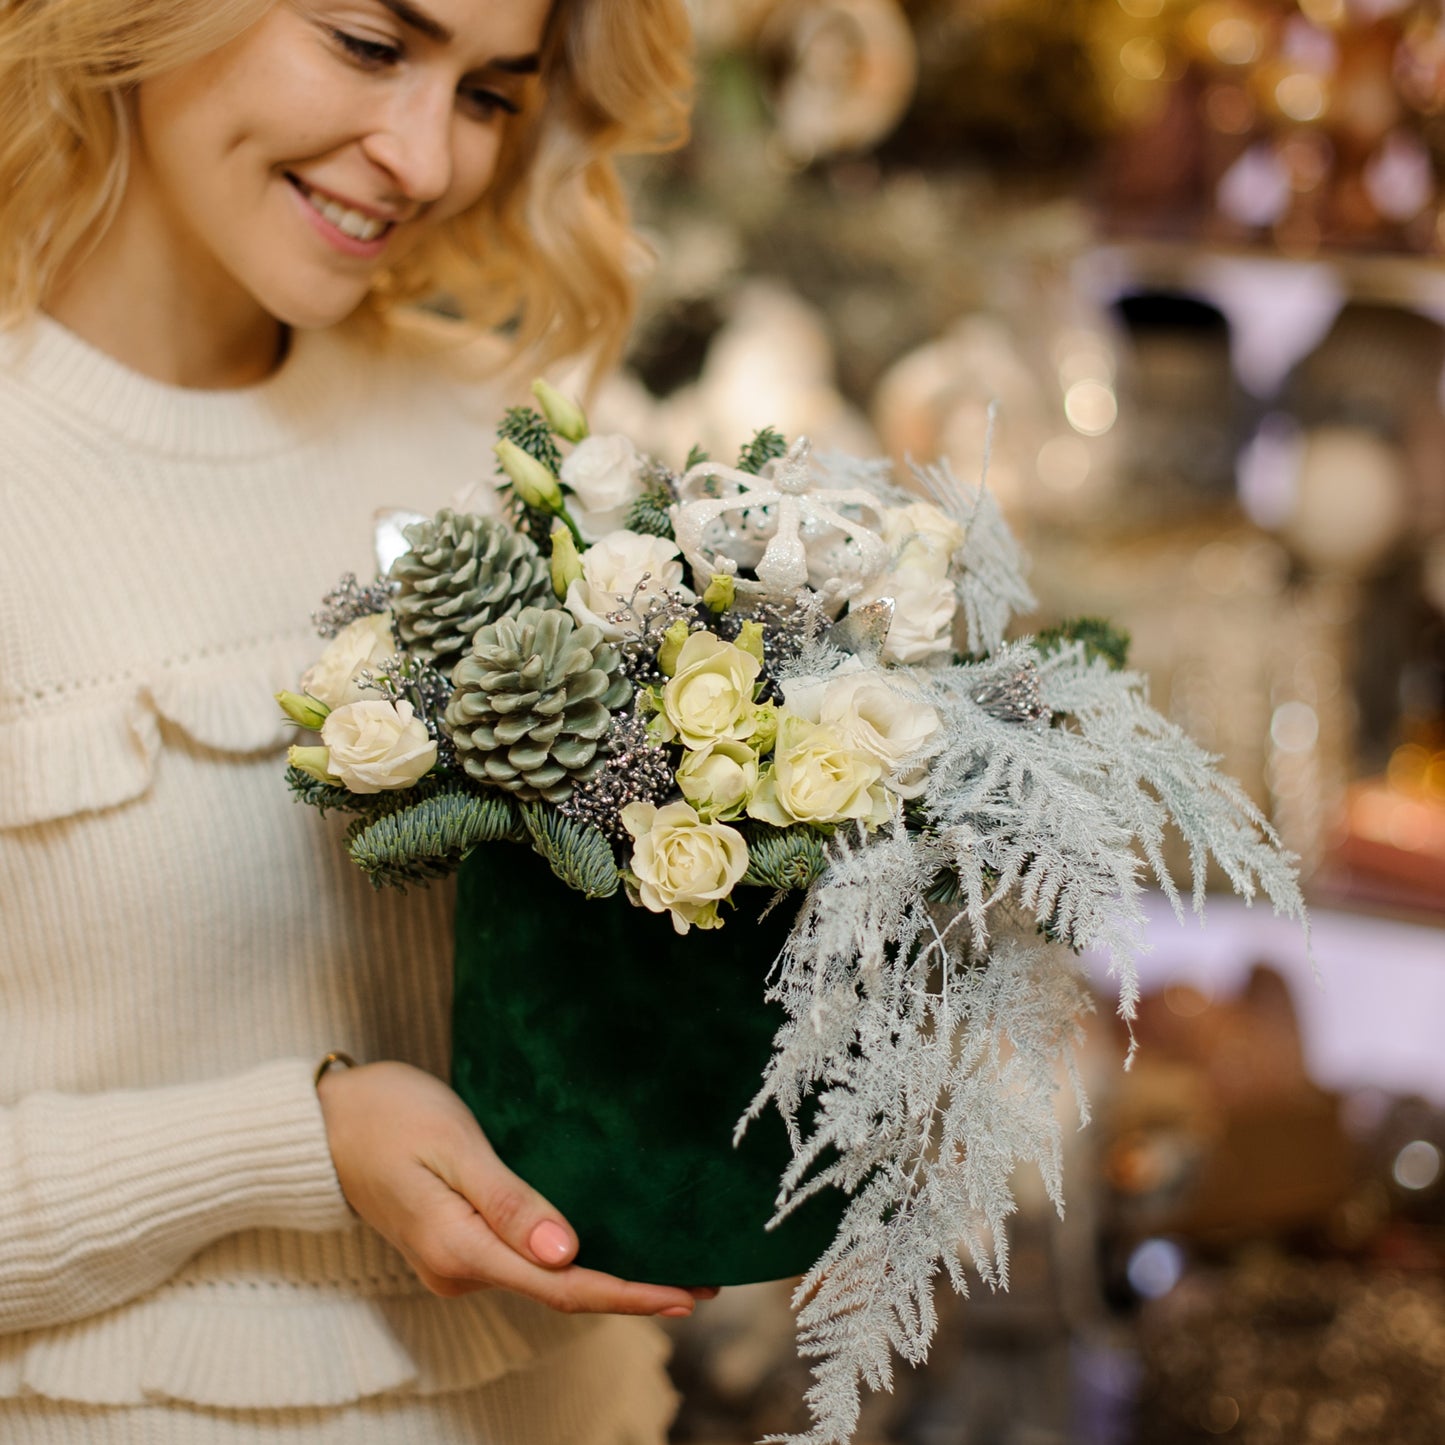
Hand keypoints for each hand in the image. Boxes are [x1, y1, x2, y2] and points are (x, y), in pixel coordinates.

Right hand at [317, 1060, 706, 1316]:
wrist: (321, 1121)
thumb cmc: (388, 1115)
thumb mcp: (453, 1146)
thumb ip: (508, 1201)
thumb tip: (568, 1253)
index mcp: (459, 1249)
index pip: (561, 1287)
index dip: (628, 1294)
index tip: (686, 1294)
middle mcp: (459, 1269)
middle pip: (561, 1291)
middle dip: (633, 1289)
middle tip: (705, 1281)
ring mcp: (457, 1261)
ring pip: (546, 1279)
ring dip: (609, 1275)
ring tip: (674, 1263)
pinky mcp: (458, 1243)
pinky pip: (526, 1260)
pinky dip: (575, 1259)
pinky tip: (609, 1243)